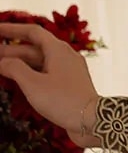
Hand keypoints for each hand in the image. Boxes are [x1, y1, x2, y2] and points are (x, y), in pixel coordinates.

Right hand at [0, 21, 100, 147]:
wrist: (93, 122)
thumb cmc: (63, 100)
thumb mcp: (33, 83)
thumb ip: (14, 68)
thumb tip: (3, 62)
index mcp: (58, 49)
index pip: (32, 32)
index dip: (12, 30)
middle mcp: (65, 56)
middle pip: (33, 48)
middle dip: (10, 51)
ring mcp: (68, 71)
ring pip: (39, 62)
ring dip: (19, 64)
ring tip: (0, 69)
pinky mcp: (69, 85)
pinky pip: (46, 74)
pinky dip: (30, 75)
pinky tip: (18, 81)